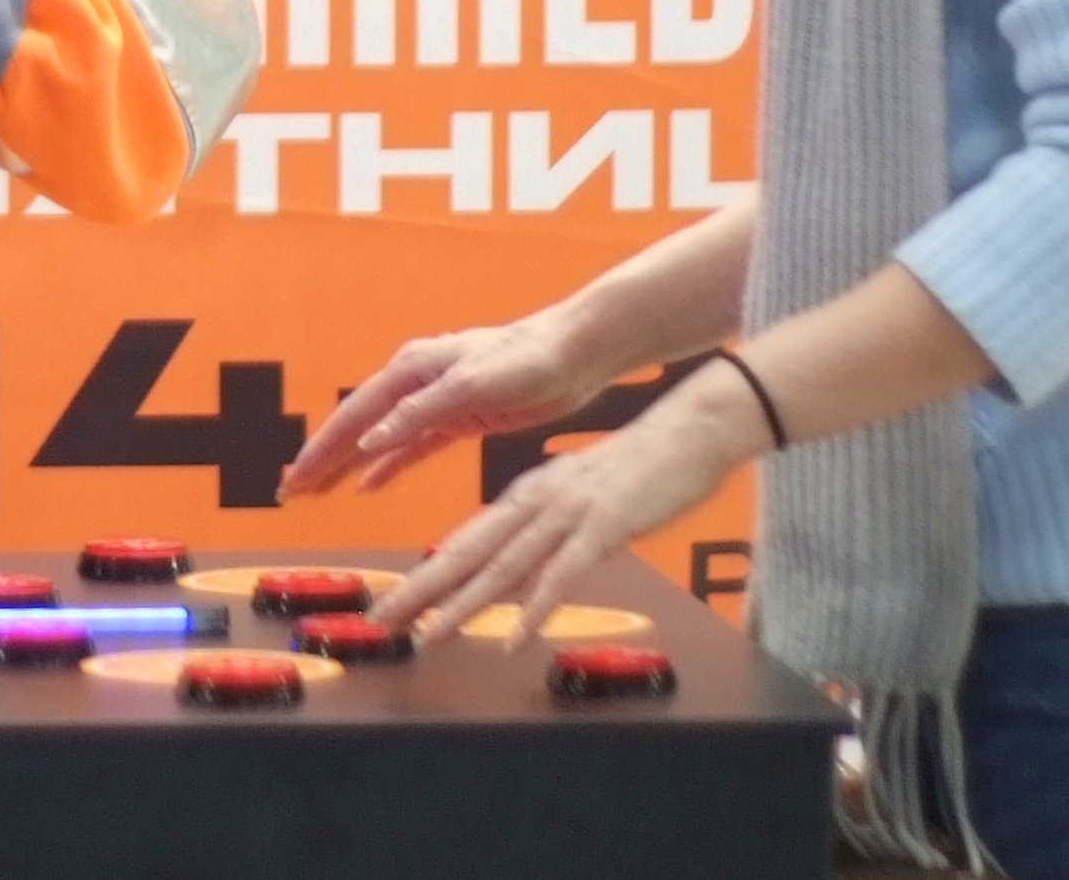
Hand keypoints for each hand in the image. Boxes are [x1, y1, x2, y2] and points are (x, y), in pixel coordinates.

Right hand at [280, 313, 608, 499]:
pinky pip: (410, 448)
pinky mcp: (458, 418)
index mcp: (411, 370)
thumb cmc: (525, 360)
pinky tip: (369, 486)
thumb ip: (419, 413)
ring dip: (347, 465)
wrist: (575, 353)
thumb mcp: (471, 385)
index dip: (322, 450)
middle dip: (322, 458)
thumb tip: (369, 441)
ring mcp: (434, 402)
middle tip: (290, 492)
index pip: (354, 416)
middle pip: (357, 426)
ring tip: (317, 492)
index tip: (294, 479)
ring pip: (378, 439)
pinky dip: (387, 466)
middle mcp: (414, 383)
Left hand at [368, 369, 762, 643]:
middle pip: (467, 553)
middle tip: (382, 622)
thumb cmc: (638, 469)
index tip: (394, 606)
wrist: (686, 431)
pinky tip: (515, 637)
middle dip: (421, 591)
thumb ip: (546, 528)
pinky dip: (535, 607)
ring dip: (463, 605)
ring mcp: (566, 515)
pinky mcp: (602, 527)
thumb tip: (520, 562)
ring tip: (429, 635)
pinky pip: (561, 574)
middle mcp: (534, 504)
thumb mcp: (578, 498)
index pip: (464, 542)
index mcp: (525, 497)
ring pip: (503, 566)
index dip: (425, 576)